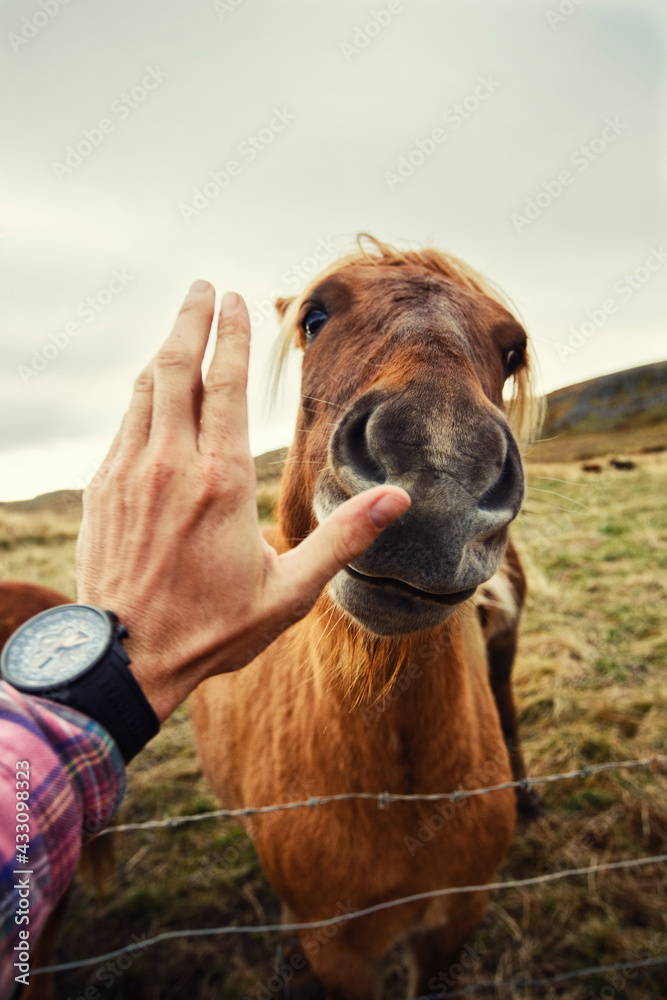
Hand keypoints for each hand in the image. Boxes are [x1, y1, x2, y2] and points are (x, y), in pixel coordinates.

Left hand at [76, 282, 409, 721]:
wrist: (125, 660)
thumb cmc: (213, 629)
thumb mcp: (291, 592)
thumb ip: (344, 537)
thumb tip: (400, 499)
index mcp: (221, 482)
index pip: (226, 386)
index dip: (233, 337)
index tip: (236, 298)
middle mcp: (170, 464)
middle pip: (177, 368)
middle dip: (191, 320)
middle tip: (203, 287)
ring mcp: (128, 473)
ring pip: (145, 390)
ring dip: (164, 351)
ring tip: (181, 326)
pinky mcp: (103, 489)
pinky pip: (125, 424)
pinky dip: (144, 396)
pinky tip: (154, 391)